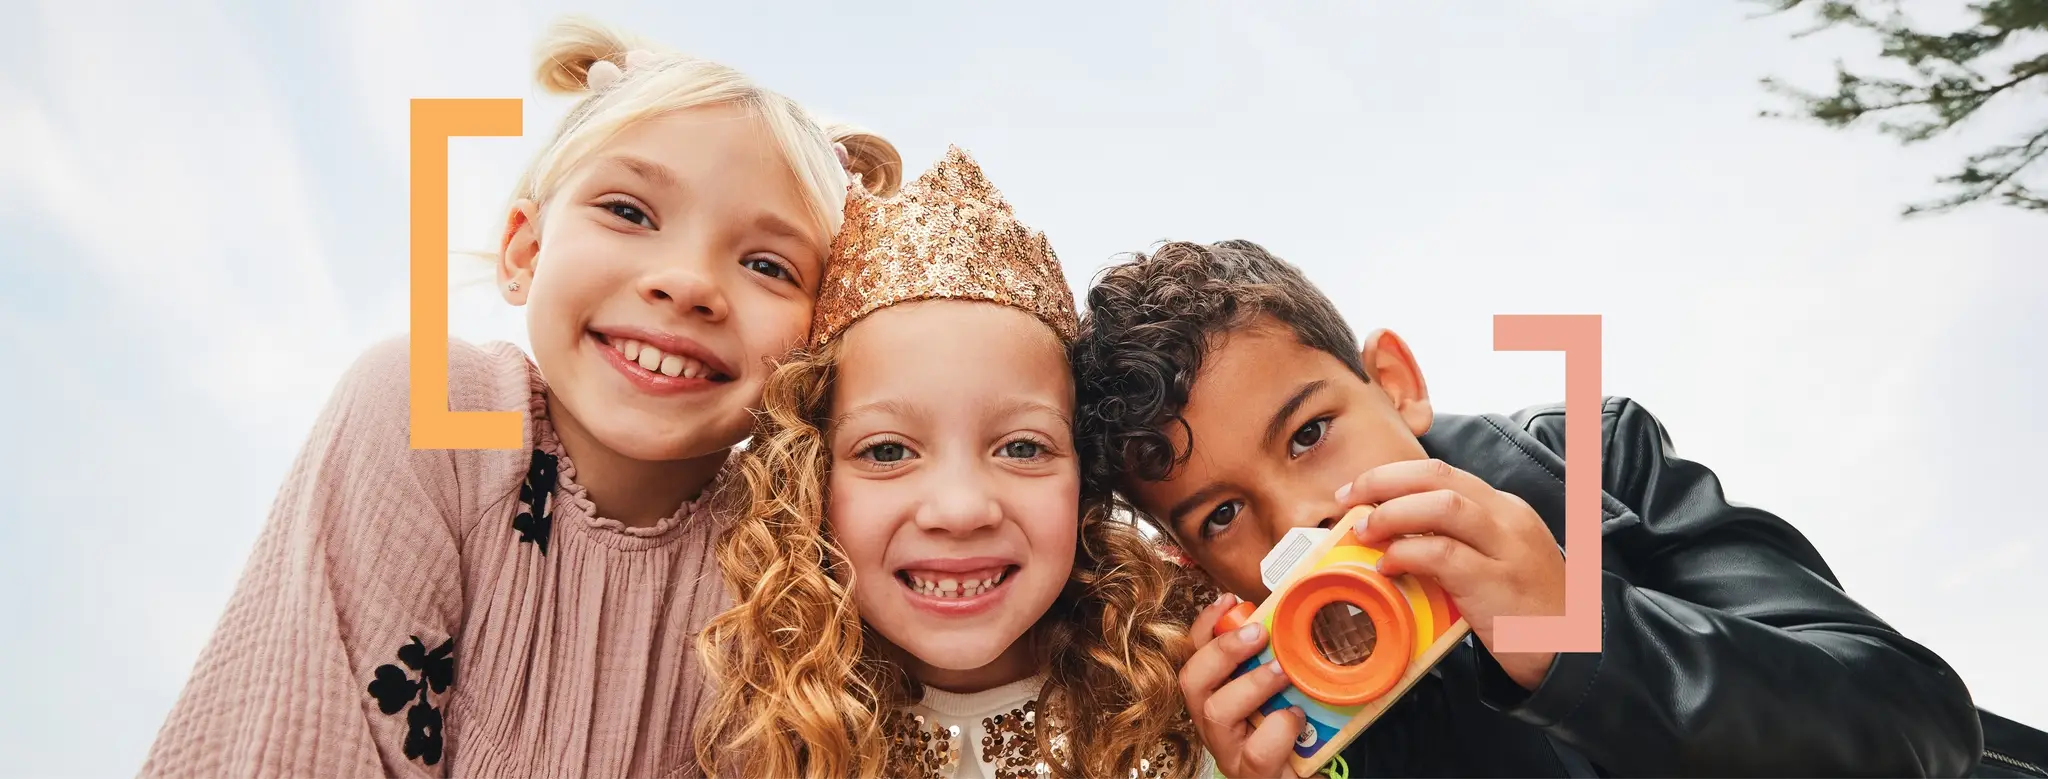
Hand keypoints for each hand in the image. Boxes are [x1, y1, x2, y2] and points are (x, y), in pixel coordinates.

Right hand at [1181, 594, 1307, 778]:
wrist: (1308, 778)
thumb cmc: (1298, 737)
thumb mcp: (1284, 693)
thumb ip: (1277, 661)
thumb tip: (1288, 616)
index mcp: (1215, 699)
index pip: (1194, 655)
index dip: (1205, 625)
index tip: (1228, 600)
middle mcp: (1213, 726)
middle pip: (1191, 681)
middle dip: (1222, 649)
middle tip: (1258, 632)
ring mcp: (1230, 754)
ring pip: (1217, 713)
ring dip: (1251, 683)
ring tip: (1283, 672)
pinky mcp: (1253, 777)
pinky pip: (1257, 750)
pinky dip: (1279, 727)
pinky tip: (1297, 718)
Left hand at [1336, 458, 1564, 689]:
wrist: (1578, 650)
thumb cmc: (1528, 610)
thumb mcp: (1497, 561)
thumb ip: (1457, 541)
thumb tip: (1394, 534)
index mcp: (1505, 509)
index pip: (1442, 472)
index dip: (1393, 475)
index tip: (1359, 488)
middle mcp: (1508, 519)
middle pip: (1437, 476)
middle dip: (1383, 481)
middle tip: (1347, 498)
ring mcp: (1506, 549)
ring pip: (1441, 506)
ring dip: (1392, 514)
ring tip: (1363, 532)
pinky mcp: (1498, 582)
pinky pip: (1443, 554)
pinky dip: (1407, 554)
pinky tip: (1387, 566)